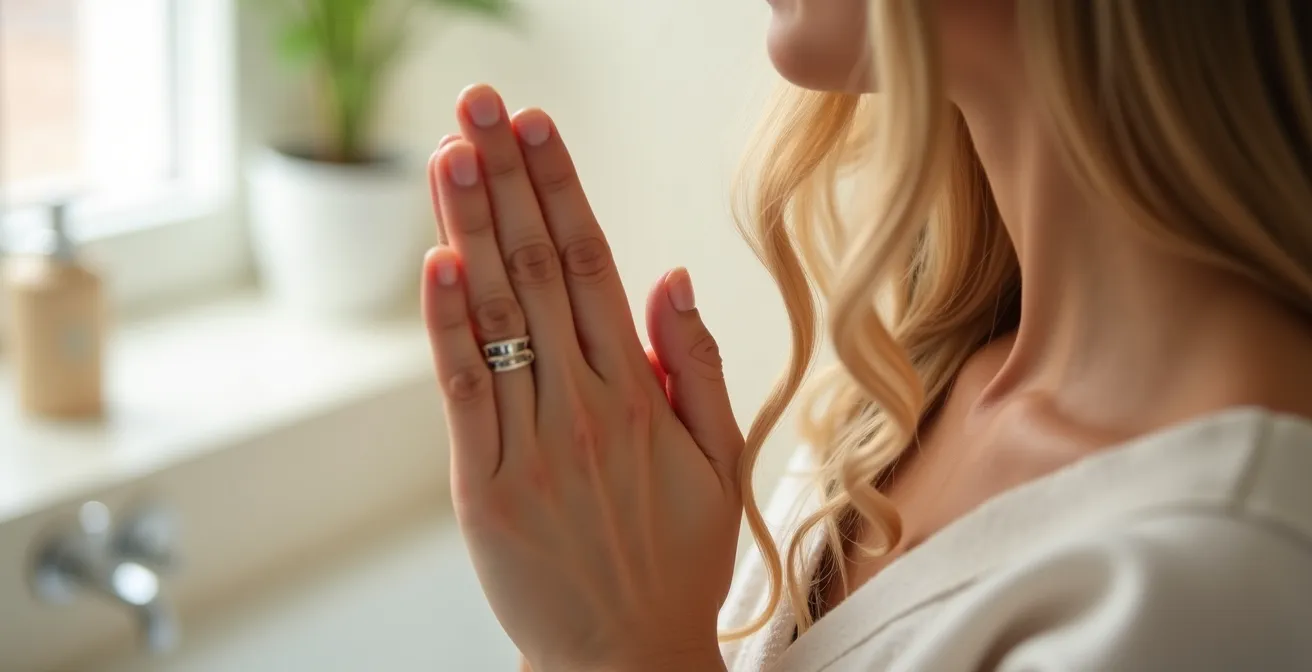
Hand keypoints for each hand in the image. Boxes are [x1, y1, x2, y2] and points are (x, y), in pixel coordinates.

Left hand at [421, 84, 742, 671]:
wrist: (626, 659)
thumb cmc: (677, 558)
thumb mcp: (721, 461)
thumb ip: (694, 364)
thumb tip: (671, 273)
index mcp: (642, 396)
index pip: (597, 265)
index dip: (563, 188)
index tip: (537, 127)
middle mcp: (584, 409)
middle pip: (540, 270)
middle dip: (505, 180)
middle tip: (477, 105)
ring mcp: (529, 447)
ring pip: (497, 317)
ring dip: (470, 228)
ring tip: (449, 153)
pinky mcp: (481, 488)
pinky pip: (462, 391)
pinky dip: (447, 325)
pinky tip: (437, 261)